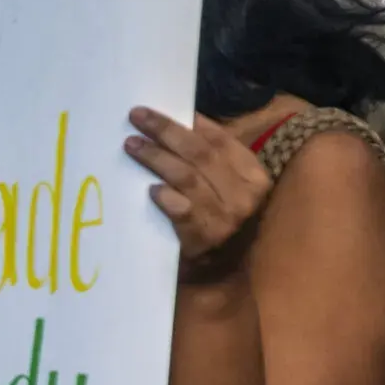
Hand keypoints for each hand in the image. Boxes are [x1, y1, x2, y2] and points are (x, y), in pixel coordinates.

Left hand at [125, 108, 272, 278]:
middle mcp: (244, 195)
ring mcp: (226, 217)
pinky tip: (150, 189)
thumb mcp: (226, 186)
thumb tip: (180, 121)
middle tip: (136, 118)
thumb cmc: (218, 220)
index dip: (183, 122)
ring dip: (156, 158)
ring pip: (187, 177)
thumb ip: (210, 158)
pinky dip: (166, 197)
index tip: (151, 111)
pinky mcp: (205, 238)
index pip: (217, 139)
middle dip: (165, 132)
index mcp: (253, 174)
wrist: (222, 273)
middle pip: (199, 154)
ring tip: (131, 145)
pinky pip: (183, 211)